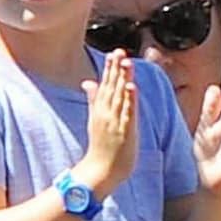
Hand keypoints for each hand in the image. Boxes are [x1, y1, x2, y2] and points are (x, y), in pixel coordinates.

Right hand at [81, 49, 137, 193]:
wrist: (101, 170)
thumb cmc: (101, 146)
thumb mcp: (95, 119)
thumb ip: (93, 99)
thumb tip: (88, 82)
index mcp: (100, 109)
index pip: (105, 84)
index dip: (110, 68)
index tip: (114, 52)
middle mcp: (106, 112)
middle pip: (112, 87)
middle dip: (116, 68)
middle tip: (120, 51)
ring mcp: (114, 121)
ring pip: (119, 96)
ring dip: (123, 79)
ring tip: (126, 62)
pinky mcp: (123, 131)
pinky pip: (127, 112)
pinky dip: (129, 100)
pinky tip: (132, 87)